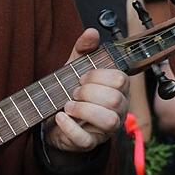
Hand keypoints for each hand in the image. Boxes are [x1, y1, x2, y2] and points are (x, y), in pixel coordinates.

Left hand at [44, 28, 129, 152]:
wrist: (55, 121)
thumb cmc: (72, 92)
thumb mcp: (76, 68)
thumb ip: (84, 49)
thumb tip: (92, 31)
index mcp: (119, 89)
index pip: (119, 78)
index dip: (97, 76)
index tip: (81, 77)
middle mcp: (119, 109)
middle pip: (115, 99)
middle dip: (89, 92)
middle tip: (74, 92)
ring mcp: (106, 129)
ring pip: (108, 120)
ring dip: (84, 110)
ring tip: (68, 105)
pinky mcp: (90, 144)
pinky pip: (85, 139)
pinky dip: (70, 126)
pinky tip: (60, 116)